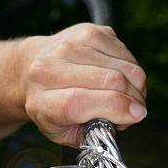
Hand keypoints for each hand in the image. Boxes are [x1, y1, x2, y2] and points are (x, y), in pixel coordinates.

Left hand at [21, 22, 146, 146]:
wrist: (30, 68)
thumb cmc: (49, 105)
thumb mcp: (61, 133)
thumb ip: (89, 136)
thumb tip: (122, 120)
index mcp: (43, 100)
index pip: (81, 101)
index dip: (116, 109)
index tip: (136, 116)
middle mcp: (52, 67)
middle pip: (111, 81)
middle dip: (133, 100)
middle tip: (133, 112)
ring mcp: (71, 45)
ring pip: (124, 67)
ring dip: (136, 87)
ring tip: (126, 97)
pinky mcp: (89, 31)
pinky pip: (126, 53)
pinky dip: (131, 71)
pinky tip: (121, 79)